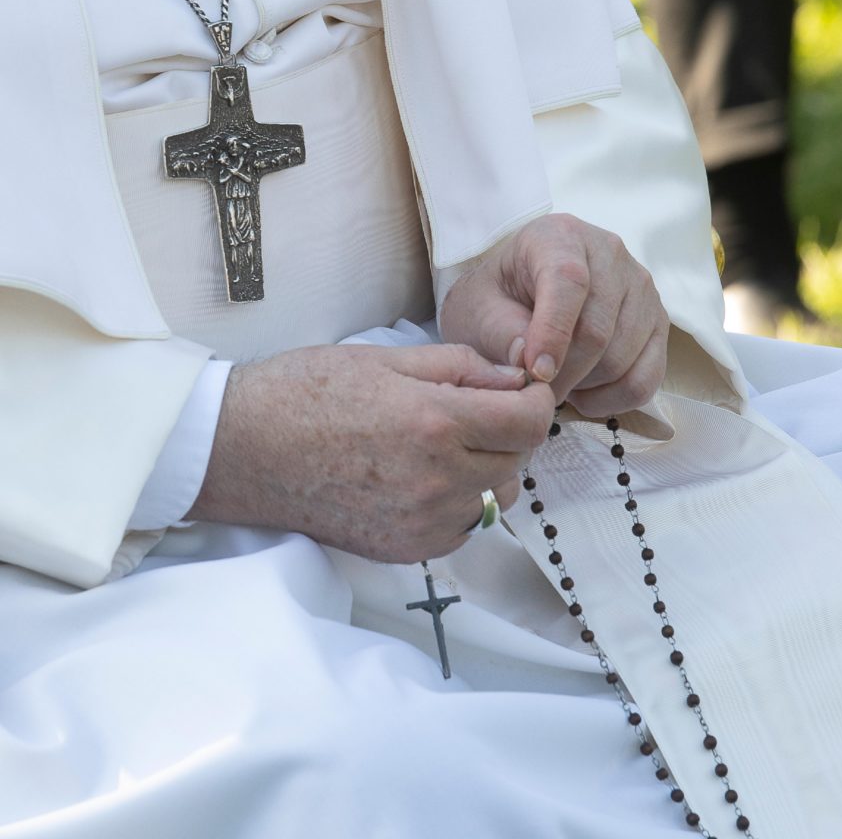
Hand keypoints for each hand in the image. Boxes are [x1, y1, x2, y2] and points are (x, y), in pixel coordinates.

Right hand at [190, 344, 554, 562]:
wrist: (242, 449)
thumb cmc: (304, 392)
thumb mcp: (385, 357)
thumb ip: (460, 367)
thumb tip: (514, 380)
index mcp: (434, 423)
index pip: (529, 422)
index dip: (534, 400)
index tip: (520, 389)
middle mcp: (436, 480)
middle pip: (518, 460)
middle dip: (509, 430)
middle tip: (474, 409)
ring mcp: (421, 523)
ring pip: (494, 497)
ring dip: (486, 469)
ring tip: (443, 444)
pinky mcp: (405, 549)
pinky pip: (462, 527)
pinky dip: (458, 502)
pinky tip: (421, 476)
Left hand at [439, 213, 668, 415]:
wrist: (517, 297)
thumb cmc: (496, 300)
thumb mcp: (478, 310)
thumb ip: (500, 332)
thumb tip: (529, 363)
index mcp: (559, 236)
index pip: (568, 281)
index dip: (553, 333)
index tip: (535, 373)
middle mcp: (610, 252)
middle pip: (597, 330)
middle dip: (563, 374)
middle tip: (534, 393)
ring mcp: (640, 286)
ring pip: (622, 358)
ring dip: (585, 387)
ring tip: (555, 384)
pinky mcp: (657, 320)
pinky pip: (647, 376)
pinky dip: (614, 399)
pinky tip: (585, 393)